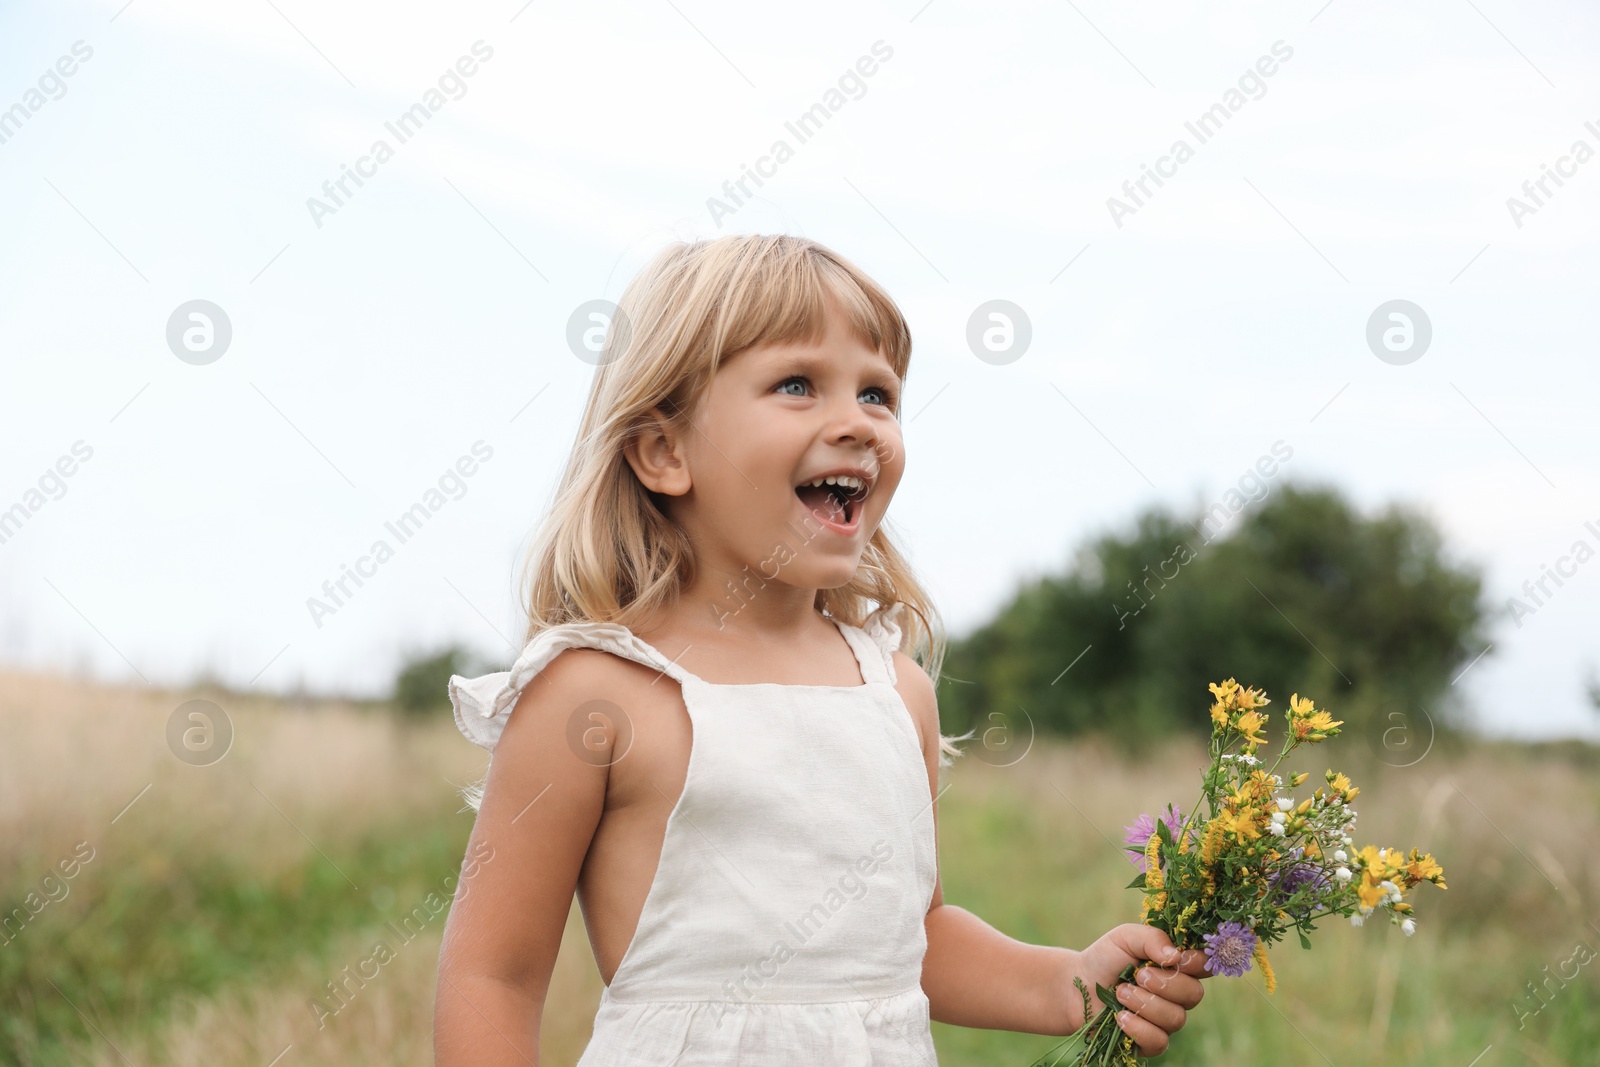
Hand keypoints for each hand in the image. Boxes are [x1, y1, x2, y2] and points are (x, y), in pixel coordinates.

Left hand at [1076, 924, 1209, 1056]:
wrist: (1076, 986)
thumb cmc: (1105, 958)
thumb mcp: (1126, 937)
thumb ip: (1152, 939)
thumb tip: (1176, 957)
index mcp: (1176, 966)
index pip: (1204, 966)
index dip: (1196, 963)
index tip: (1176, 959)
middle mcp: (1177, 994)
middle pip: (1194, 994)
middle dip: (1165, 984)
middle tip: (1139, 975)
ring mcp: (1165, 1019)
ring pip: (1176, 1018)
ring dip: (1145, 1003)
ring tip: (1121, 992)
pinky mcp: (1150, 1041)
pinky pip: (1159, 1041)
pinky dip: (1139, 1028)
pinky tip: (1120, 1016)